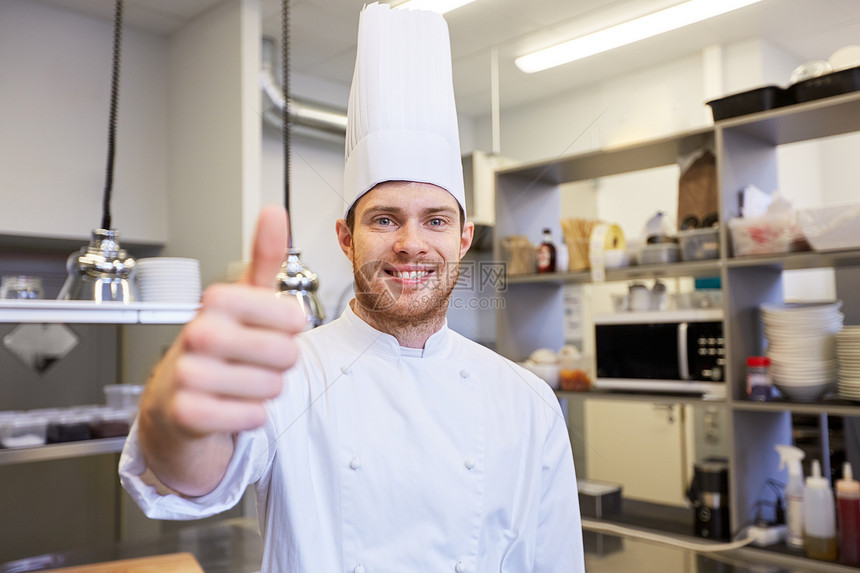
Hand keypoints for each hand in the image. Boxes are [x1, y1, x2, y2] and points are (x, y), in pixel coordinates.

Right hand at [140, 205, 305, 441]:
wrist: (174, 400)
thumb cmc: (217, 344)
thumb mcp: (243, 298)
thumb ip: (264, 257)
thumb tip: (274, 211)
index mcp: (216, 300)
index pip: (293, 318)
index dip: (292, 330)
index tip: (271, 328)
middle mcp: (197, 332)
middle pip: (287, 355)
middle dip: (280, 363)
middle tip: (252, 360)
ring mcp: (189, 373)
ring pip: (272, 387)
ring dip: (265, 390)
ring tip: (238, 381)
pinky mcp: (189, 413)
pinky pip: (253, 416)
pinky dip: (250, 416)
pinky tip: (229, 404)